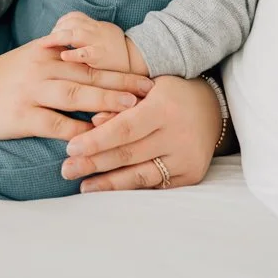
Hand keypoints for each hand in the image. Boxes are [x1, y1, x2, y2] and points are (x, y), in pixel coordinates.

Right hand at [0, 38, 153, 142]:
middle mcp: (42, 68)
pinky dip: (76, 132)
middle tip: (150, 90)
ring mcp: (31, 92)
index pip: (89, 58)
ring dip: (105, 102)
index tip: (145, 73)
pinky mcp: (21, 116)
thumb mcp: (28, 57)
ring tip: (131, 107)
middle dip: (122, 83)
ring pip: (76, 96)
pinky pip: (54, 124)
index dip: (118, 66)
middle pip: (89, 75)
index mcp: (46, 52)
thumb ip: (57, 54)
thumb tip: (89, 53)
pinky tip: (96, 138)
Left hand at [39, 12, 132, 71]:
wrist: (140, 64)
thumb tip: (64, 39)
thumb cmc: (117, 55)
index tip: (53, 33)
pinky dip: (73, 54)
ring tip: (44, 44)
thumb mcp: (104, 38)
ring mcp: (100, 42)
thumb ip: (87, 36)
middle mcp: (98, 30)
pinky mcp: (102, 57)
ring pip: (75, 33)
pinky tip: (62, 56)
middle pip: (71, 23)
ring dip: (57, 37)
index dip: (61, 23)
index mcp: (97, 25)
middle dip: (55, 30)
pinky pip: (85, 53)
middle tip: (44, 42)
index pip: (74, 16)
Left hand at [60, 75, 222, 190]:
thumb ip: (120, 103)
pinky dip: (131, 188)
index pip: (124, 128)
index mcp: (164, 107)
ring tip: (83, 186)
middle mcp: (178, 135)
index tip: (70, 148)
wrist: (211, 107)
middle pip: (129, 154)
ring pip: (141, 175)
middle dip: (94, 164)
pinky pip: (156, 185)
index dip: (96, 141)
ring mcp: (186, 158)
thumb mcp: (146, 86)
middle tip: (66, 169)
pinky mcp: (191, 174)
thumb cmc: (169, 92)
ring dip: (109, 184)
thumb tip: (92, 122)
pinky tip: (110, 190)